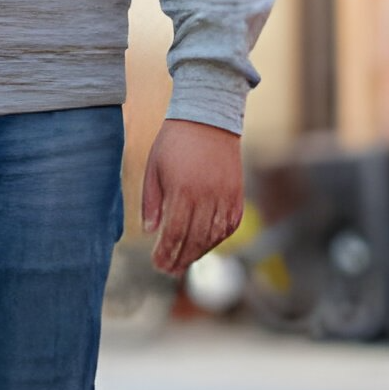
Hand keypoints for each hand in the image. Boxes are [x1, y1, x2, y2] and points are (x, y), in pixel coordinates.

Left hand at [142, 118, 243, 277]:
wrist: (207, 119)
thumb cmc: (174, 142)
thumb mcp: (153, 167)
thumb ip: (152, 201)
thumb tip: (151, 232)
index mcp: (182, 190)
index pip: (174, 232)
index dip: (166, 252)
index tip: (157, 264)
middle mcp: (206, 196)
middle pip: (195, 239)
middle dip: (181, 258)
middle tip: (169, 271)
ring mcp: (225, 196)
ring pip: (214, 235)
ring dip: (199, 253)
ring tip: (185, 262)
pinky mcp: (237, 193)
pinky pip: (230, 224)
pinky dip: (219, 238)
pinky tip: (206, 245)